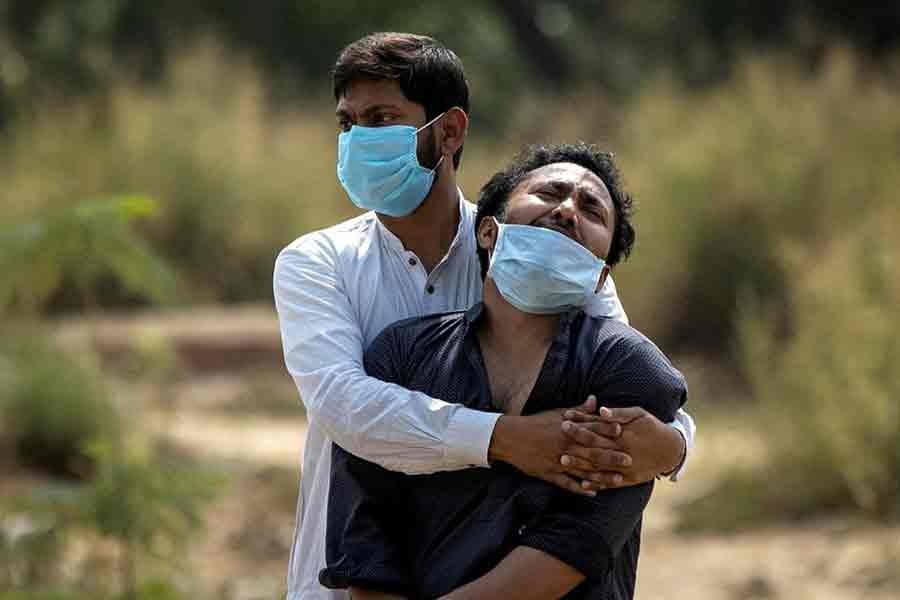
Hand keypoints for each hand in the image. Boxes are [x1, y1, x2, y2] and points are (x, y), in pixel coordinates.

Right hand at [488, 396, 629, 495]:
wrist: (510, 437)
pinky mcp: (549, 473)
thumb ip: (578, 410)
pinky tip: (593, 493)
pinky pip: (566, 483)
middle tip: (629, 461)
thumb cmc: (536, 423)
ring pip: (583, 470)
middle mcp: (564, 445)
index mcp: (567, 429)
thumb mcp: (557, 413)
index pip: (591, 429)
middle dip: (611, 457)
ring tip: (618, 480)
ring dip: (601, 476)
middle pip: (592, 452)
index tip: (624, 432)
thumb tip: (595, 399)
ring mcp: (557, 460)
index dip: (607, 430)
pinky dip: (579, 489)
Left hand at [560, 405, 684, 489]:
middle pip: (595, 446)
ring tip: (562, 461)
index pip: (597, 427)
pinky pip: (610, 482)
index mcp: (624, 433)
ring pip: (599, 466)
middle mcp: (623, 451)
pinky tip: (581, 484)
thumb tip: (601, 410)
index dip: (581, 423)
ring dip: (580, 464)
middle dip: (575, 441)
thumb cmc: (652, 427)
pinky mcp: (629, 479)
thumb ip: (619, 413)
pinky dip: (596, 483)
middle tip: (558, 437)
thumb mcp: (639, 414)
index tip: (564, 418)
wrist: (671, 450)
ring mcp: (625, 466)